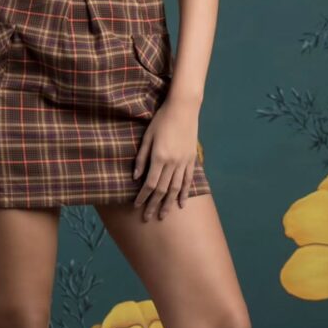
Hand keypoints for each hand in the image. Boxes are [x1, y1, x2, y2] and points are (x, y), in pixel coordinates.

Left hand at [132, 97, 199, 221]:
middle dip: (154, 205)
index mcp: (159, 157)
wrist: (183, 109)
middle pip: (162, 190)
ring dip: (169, 203)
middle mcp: (172, 163)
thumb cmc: (161, 120)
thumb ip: (141, 157)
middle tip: (148, 218)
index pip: (149, 184)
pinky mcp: (192, 159)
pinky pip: (188, 180)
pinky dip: (184, 193)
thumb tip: (135, 177)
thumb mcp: (147, 136)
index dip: (142, 197)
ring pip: (176, 188)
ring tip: (164, 215)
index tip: (136, 206)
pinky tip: (181, 203)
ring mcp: (184, 162)